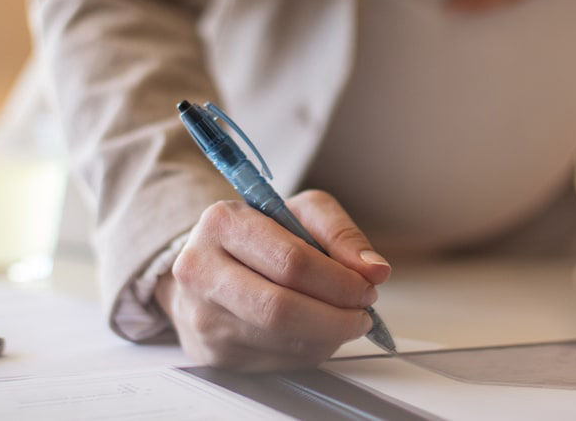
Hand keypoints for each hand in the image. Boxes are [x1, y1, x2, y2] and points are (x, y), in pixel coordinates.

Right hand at [155, 190, 390, 370]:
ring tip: (342, 319)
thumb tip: (374, 269)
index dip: (339, 281)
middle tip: (362, 313)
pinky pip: (276, 363)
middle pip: (281, 309)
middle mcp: (201, 271)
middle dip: (336, 317)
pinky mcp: (212, 355)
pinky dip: (309, 351)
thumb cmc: (260, 236)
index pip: (290, 262)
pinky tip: (314, 332)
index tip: (367, 287)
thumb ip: (341, 233)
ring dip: (328, 337)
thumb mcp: (301, 213)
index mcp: (222, 224)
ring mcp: (203, 318)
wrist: (209, 267)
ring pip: (281, 341)